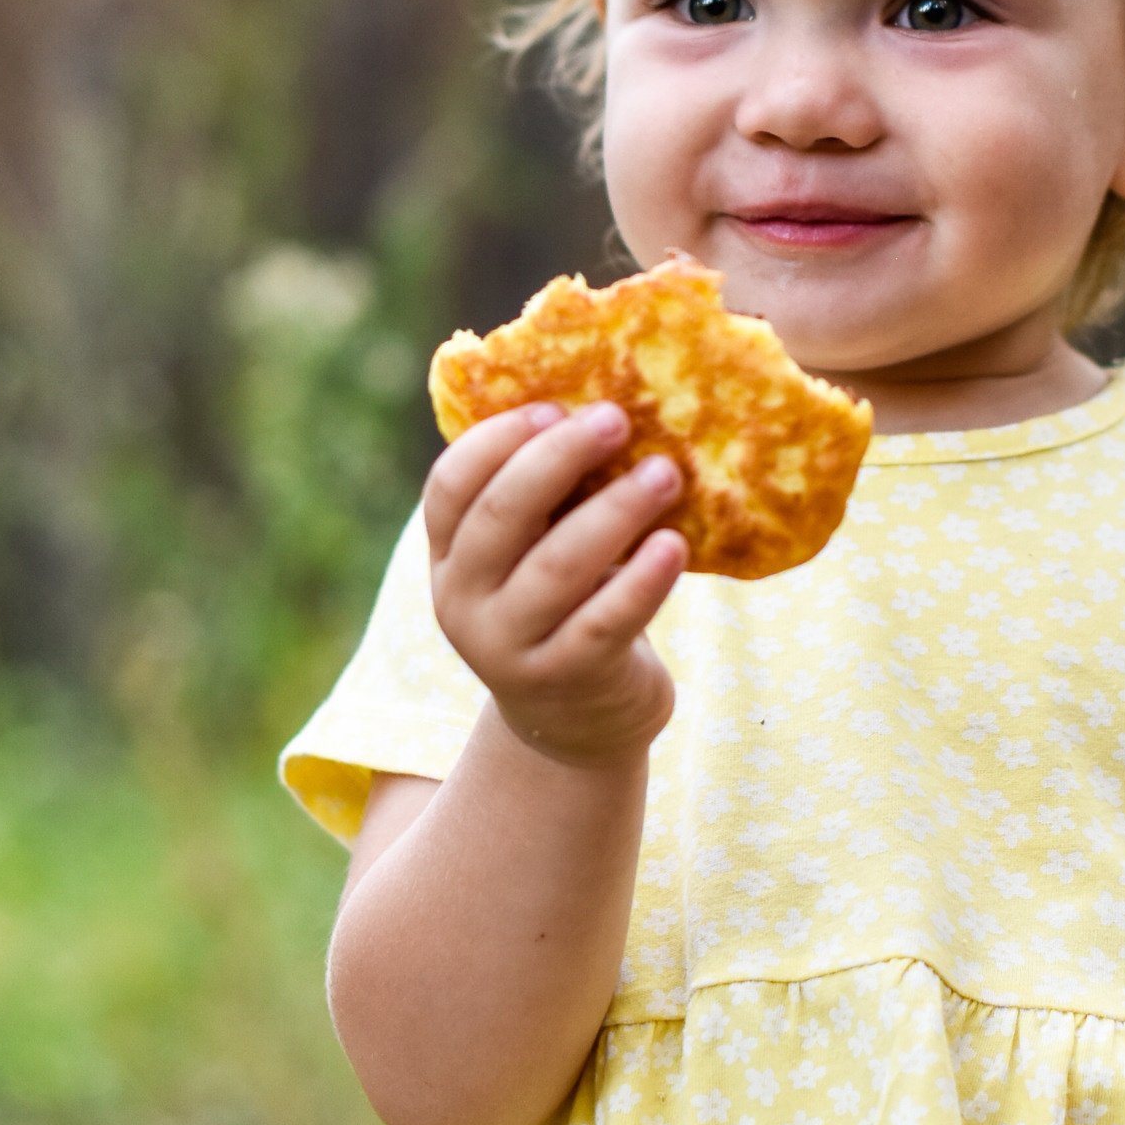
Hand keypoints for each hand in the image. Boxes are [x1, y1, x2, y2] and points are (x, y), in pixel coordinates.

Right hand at [423, 402, 685, 769]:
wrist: (579, 722)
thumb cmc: (565, 606)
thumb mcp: (531, 555)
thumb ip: (544, 498)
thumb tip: (599, 401)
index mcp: (449, 556)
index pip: (449, 485)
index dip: (497, 440)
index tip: (554, 406)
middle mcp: (462, 601)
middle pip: (502, 515)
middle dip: (560, 458)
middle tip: (617, 418)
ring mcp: (509, 647)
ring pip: (557, 565)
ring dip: (616, 510)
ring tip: (666, 472)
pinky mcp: (567, 679)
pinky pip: (605, 621)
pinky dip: (642, 579)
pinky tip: (675, 544)